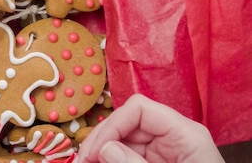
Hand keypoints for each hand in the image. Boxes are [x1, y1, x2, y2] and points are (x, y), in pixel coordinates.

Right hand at [76, 94, 223, 162]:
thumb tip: (105, 148)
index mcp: (185, 134)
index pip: (139, 109)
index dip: (112, 124)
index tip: (94, 150)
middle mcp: (173, 137)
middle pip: (127, 123)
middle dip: (101, 140)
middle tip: (82, 161)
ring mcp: (164, 152)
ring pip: (123, 140)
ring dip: (101, 150)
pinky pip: (127, 155)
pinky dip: (110, 159)